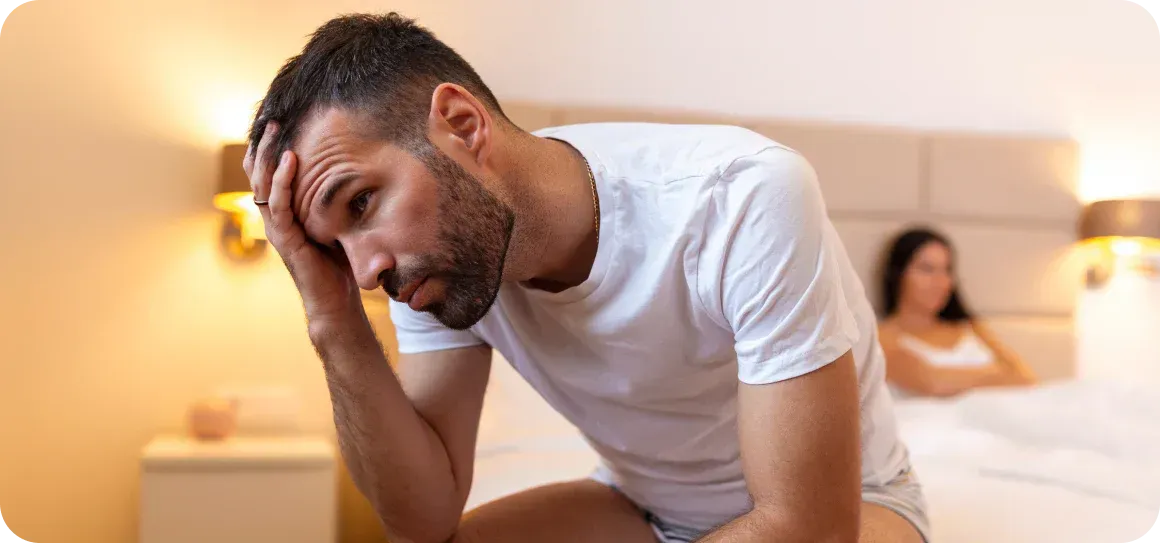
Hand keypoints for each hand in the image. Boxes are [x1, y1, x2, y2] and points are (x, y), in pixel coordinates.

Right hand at [244, 122, 363, 324]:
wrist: (337, 301)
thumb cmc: (339, 262)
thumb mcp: (338, 221)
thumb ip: (335, 200)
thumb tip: (355, 170)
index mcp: (284, 212)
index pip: (269, 176)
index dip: (268, 150)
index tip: (277, 122)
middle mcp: (275, 218)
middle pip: (259, 174)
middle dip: (263, 145)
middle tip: (272, 117)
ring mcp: (278, 228)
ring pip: (263, 185)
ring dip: (268, 155)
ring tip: (274, 130)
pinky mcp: (286, 239)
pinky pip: (279, 204)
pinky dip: (282, 180)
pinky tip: (289, 159)